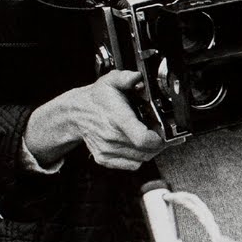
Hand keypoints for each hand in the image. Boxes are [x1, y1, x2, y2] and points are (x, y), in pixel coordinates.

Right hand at [28, 70, 166, 170]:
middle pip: (147, 151)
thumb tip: (137, 77)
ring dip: (150, 150)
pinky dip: (139, 157)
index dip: (158, 139)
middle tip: (161, 132)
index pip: (142, 138)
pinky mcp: (104, 159)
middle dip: (160, 143)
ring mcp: (107, 150)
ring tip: (150, 137)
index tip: (164, 132)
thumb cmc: (97, 98)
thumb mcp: (111, 81)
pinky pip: (131, 165)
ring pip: (141, 159)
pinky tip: (138, 145)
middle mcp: (111, 137)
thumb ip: (126, 77)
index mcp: (117, 118)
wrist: (76, 113)